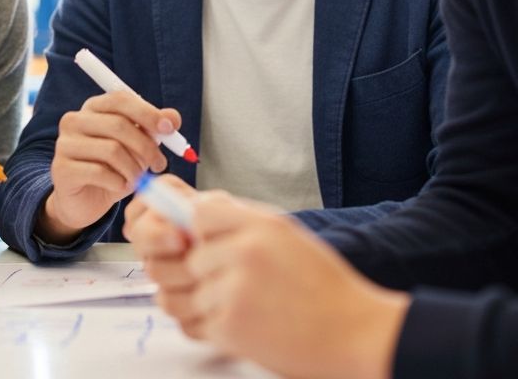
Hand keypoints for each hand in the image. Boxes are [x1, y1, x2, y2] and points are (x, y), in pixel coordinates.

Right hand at [37, 90, 181, 242]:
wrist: (85, 201)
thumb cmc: (113, 169)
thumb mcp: (137, 147)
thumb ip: (153, 129)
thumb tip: (173, 117)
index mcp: (93, 107)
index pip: (120, 99)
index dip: (147, 112)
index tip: (169, 129)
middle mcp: (75, 120)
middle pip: (118, 124)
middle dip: (146, 146)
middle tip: (159, 164)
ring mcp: (65, 144)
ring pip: (112, 150)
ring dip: (134, 169)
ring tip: (138, 180)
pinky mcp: (62, 169)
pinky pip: (99, 172)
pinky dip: (119, 183)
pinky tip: (121, 187)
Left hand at [130, 190, 408, 378]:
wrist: (356, 334)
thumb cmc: (322, 284)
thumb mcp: (285, 235)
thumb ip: (240, 222)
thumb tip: (192, 215)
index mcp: (259, 225)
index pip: (198, 214)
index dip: (201, 231)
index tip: (212, 244)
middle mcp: (245, 252)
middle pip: (191, 255)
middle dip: (206, 272)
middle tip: (236, 284)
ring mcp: (236, 291)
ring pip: (191, 291)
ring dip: (208, 302)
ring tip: (245, 306)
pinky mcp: (232, 329)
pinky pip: (198, 323)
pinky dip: (216, 328)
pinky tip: (249, 326)